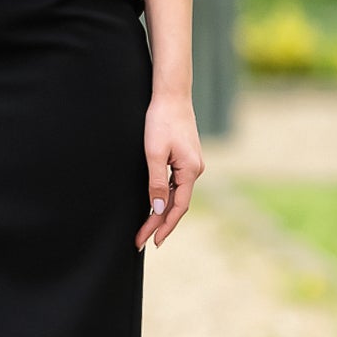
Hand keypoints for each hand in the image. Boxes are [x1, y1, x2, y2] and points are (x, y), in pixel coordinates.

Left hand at [134, 93, 203, 250]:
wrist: (171, 95)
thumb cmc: (161, 121)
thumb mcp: (154, 153)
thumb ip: (157, 182)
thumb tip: (159, 208)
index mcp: (191, 170)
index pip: (178, 207)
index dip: (165, 226)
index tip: (152, 241)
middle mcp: (196, 169)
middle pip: (178, 204)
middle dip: (159, 223)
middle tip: (140, 241)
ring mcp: (192, 164)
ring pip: (177, 195)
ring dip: (162, 212)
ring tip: (146, 228)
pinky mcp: (186, 158)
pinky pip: (177, 184)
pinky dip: (166, 197)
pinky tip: (156, 205)